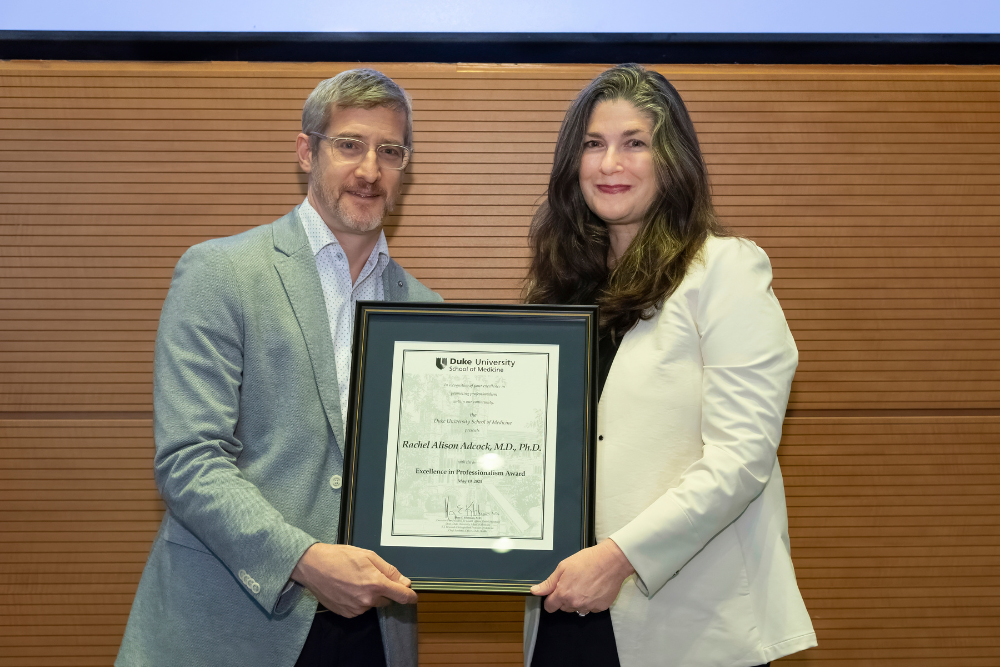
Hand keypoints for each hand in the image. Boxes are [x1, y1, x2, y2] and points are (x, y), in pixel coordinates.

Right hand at [291, 543, 417, 616]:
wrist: (314, 566)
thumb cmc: (340, 557)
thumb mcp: (369, 556)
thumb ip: (389, 571)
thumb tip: (404, 582)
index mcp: (376, 583)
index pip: (402, 596)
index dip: (410, 596)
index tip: (413, 596)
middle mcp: (367, 599)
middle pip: (387, 599)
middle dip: (384, 590)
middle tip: (370, 576)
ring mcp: (356, 608)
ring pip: (373, 604)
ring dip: (370, 595)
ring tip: (355, 580)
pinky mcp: (347, 613)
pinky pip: (361, 609)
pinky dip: (359, 601)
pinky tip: (348, 589)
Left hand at [530, 539, 634, 613]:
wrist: (611, 561)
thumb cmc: (587, 560)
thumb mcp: (563, 567)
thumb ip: (549, 582)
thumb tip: (535, 591)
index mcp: (563, 594)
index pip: (550, 607)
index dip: (550, 599)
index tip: (554, 593)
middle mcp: (575, 604)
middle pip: (563, 608)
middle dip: (564, 598)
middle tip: (572, 583)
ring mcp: (589, 607)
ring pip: (577, 609)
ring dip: (577, 601)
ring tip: (584, 586)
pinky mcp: (600, 607)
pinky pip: (590, 608)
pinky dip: (590, 601)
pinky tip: (594, 589)